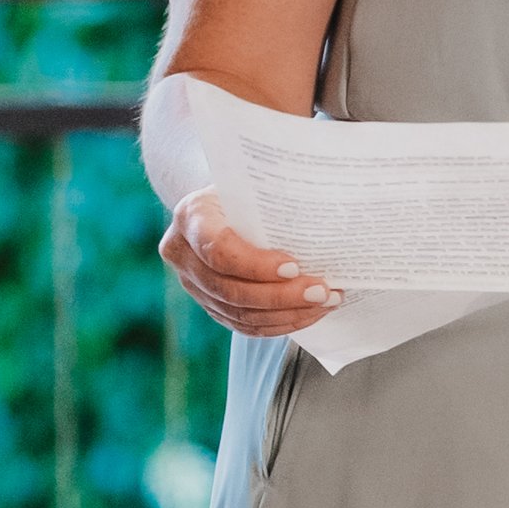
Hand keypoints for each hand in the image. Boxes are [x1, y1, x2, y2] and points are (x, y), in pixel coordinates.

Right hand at [160, 190, 338, 339]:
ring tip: (322, 303)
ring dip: (286, 313)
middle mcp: (183, 253)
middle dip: (281, 296)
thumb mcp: (254, 183)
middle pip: (230, 288)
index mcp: (191, 216)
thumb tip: (325, 217)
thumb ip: (274, 198)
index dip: (255, 265)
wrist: (225, 202)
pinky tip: (307, 314)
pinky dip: (278, 324)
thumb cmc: (245, 189)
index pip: (218, 249)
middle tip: (321, 291)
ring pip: (238, 313)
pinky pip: (243, 325)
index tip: (294, 266)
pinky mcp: (209, 304)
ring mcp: (193, 284)